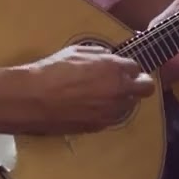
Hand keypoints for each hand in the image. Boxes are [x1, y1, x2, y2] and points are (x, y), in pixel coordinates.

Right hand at [18, 44, 155, 134]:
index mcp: (115, 69)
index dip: (128, 68)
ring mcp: (110, 112)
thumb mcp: (78, 52)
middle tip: (125, 82)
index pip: (137, 68)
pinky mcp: (99, 126)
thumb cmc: (52, 70)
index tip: (122, 68)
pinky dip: (108, 112)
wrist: (33, 98)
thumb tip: (109, 58)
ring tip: (104, 95)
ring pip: (130, 106)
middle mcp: (119, 92)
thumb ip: (100, 55)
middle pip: (145, 88)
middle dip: (139, 83)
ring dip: (123, 99)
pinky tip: (93, 107)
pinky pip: (113, 118)